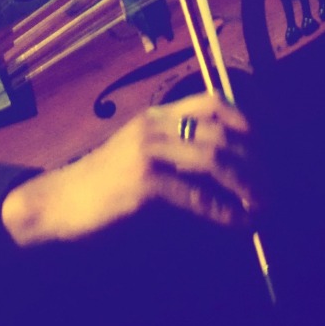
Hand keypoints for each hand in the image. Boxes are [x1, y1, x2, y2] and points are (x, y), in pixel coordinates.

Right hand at [0, 93, 259, 246]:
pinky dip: (223, 211)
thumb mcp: (135, 155)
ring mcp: (148, 153)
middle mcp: (153, 127)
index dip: (243, 121)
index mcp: (154, 116)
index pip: (210, 102)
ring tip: (260, 206)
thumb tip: (221, 170)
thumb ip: (171, 153)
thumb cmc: (98, 185)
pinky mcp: (144, 184)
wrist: (55, 204)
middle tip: (269, 187)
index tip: (262, 146)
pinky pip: (196, 196)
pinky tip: (237, 223)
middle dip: (253, 161)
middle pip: (220, 133)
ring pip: (213, 160)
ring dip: (245, 185)